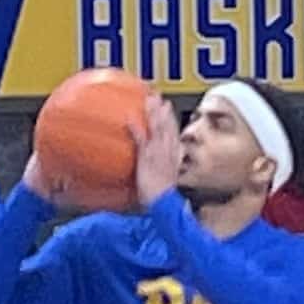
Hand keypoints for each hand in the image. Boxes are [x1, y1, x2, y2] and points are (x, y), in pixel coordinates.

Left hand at [127, 94, 180, 212]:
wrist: (164, 205)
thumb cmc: (163, 200)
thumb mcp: (166, 186)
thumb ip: (163, 178)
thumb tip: (158, 176)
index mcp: (173, 159)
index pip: (175, 136)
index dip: (172, 122)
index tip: (170, 109)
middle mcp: (167, 153)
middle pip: (168, 127)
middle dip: (164, 112)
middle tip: (159, 98)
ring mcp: (158, 153)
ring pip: (157, 128)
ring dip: (154, 113)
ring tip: (148, 100)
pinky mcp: (147, 158)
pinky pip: (141, 139)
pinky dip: (135, 128)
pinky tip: (128, 119)